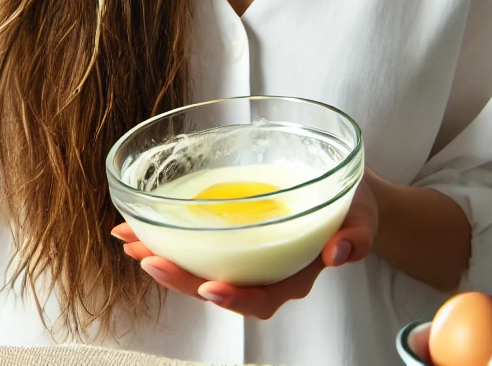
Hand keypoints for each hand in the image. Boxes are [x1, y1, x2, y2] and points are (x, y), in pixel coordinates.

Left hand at [112, 167, 379, 319]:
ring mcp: (243, 254)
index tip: (211, 288)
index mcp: (293, 276)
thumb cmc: (353, 208)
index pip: (262, 298)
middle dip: (179, 277)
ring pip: (198, 265)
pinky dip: (165, 234)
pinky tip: (137, 224)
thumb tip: (340, 251)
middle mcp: (262, 271)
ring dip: (162, 255)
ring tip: (128, 240)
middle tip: (148, 258)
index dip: (235, 299)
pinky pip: (195, 241)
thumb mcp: (363, 218)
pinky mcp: (230, 233)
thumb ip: (357, 236)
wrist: (342, 192)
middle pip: (216, 286)